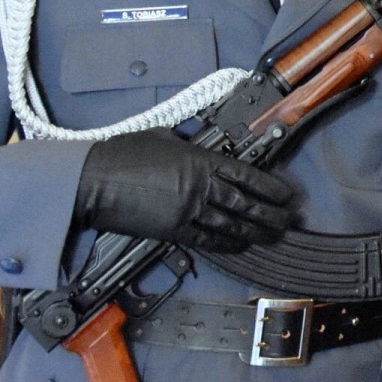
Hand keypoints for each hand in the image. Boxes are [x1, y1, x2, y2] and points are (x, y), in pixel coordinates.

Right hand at [74, 128, 298, 252]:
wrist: (93, 180)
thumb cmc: (122, 154)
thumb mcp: (162, 136)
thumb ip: (185, 143)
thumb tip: (194, 144)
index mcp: (200, 160)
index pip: (246, 175)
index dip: (270, 187)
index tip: (286, 194)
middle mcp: (199, 186)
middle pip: (244, 203)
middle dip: (270, 213)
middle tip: (288, 220)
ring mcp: (186, 209)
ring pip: (230, 223)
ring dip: (254, 231)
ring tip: (272, 236)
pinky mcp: (171, 230)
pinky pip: (206, 239)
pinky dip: (225, 243)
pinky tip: (239, 245)